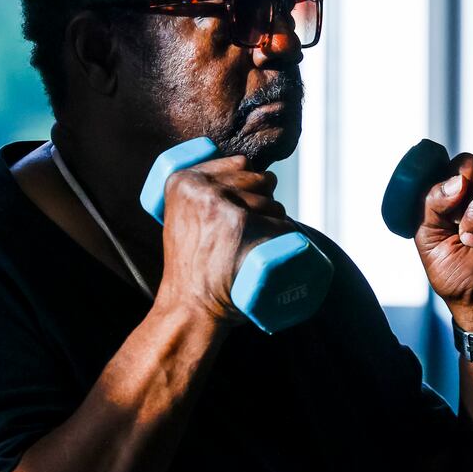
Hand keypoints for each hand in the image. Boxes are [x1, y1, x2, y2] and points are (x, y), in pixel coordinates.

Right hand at [153, 156, 291, 328]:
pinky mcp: (243, 225)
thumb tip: (246, 162)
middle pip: (260, 181)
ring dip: (277, 226)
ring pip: (275, 206)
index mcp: (181, 181)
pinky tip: (276, 255)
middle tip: (245, 239)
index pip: (240, 164)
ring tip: (253, 251)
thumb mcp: (184, 218)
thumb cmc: (192, 269)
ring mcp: (222, 205)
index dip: (250, 186)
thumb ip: (201, 190)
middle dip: (265, 205)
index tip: (237, 214)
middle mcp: (199, 188)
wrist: (189, 309)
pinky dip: (290, 242)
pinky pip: (285, 226)